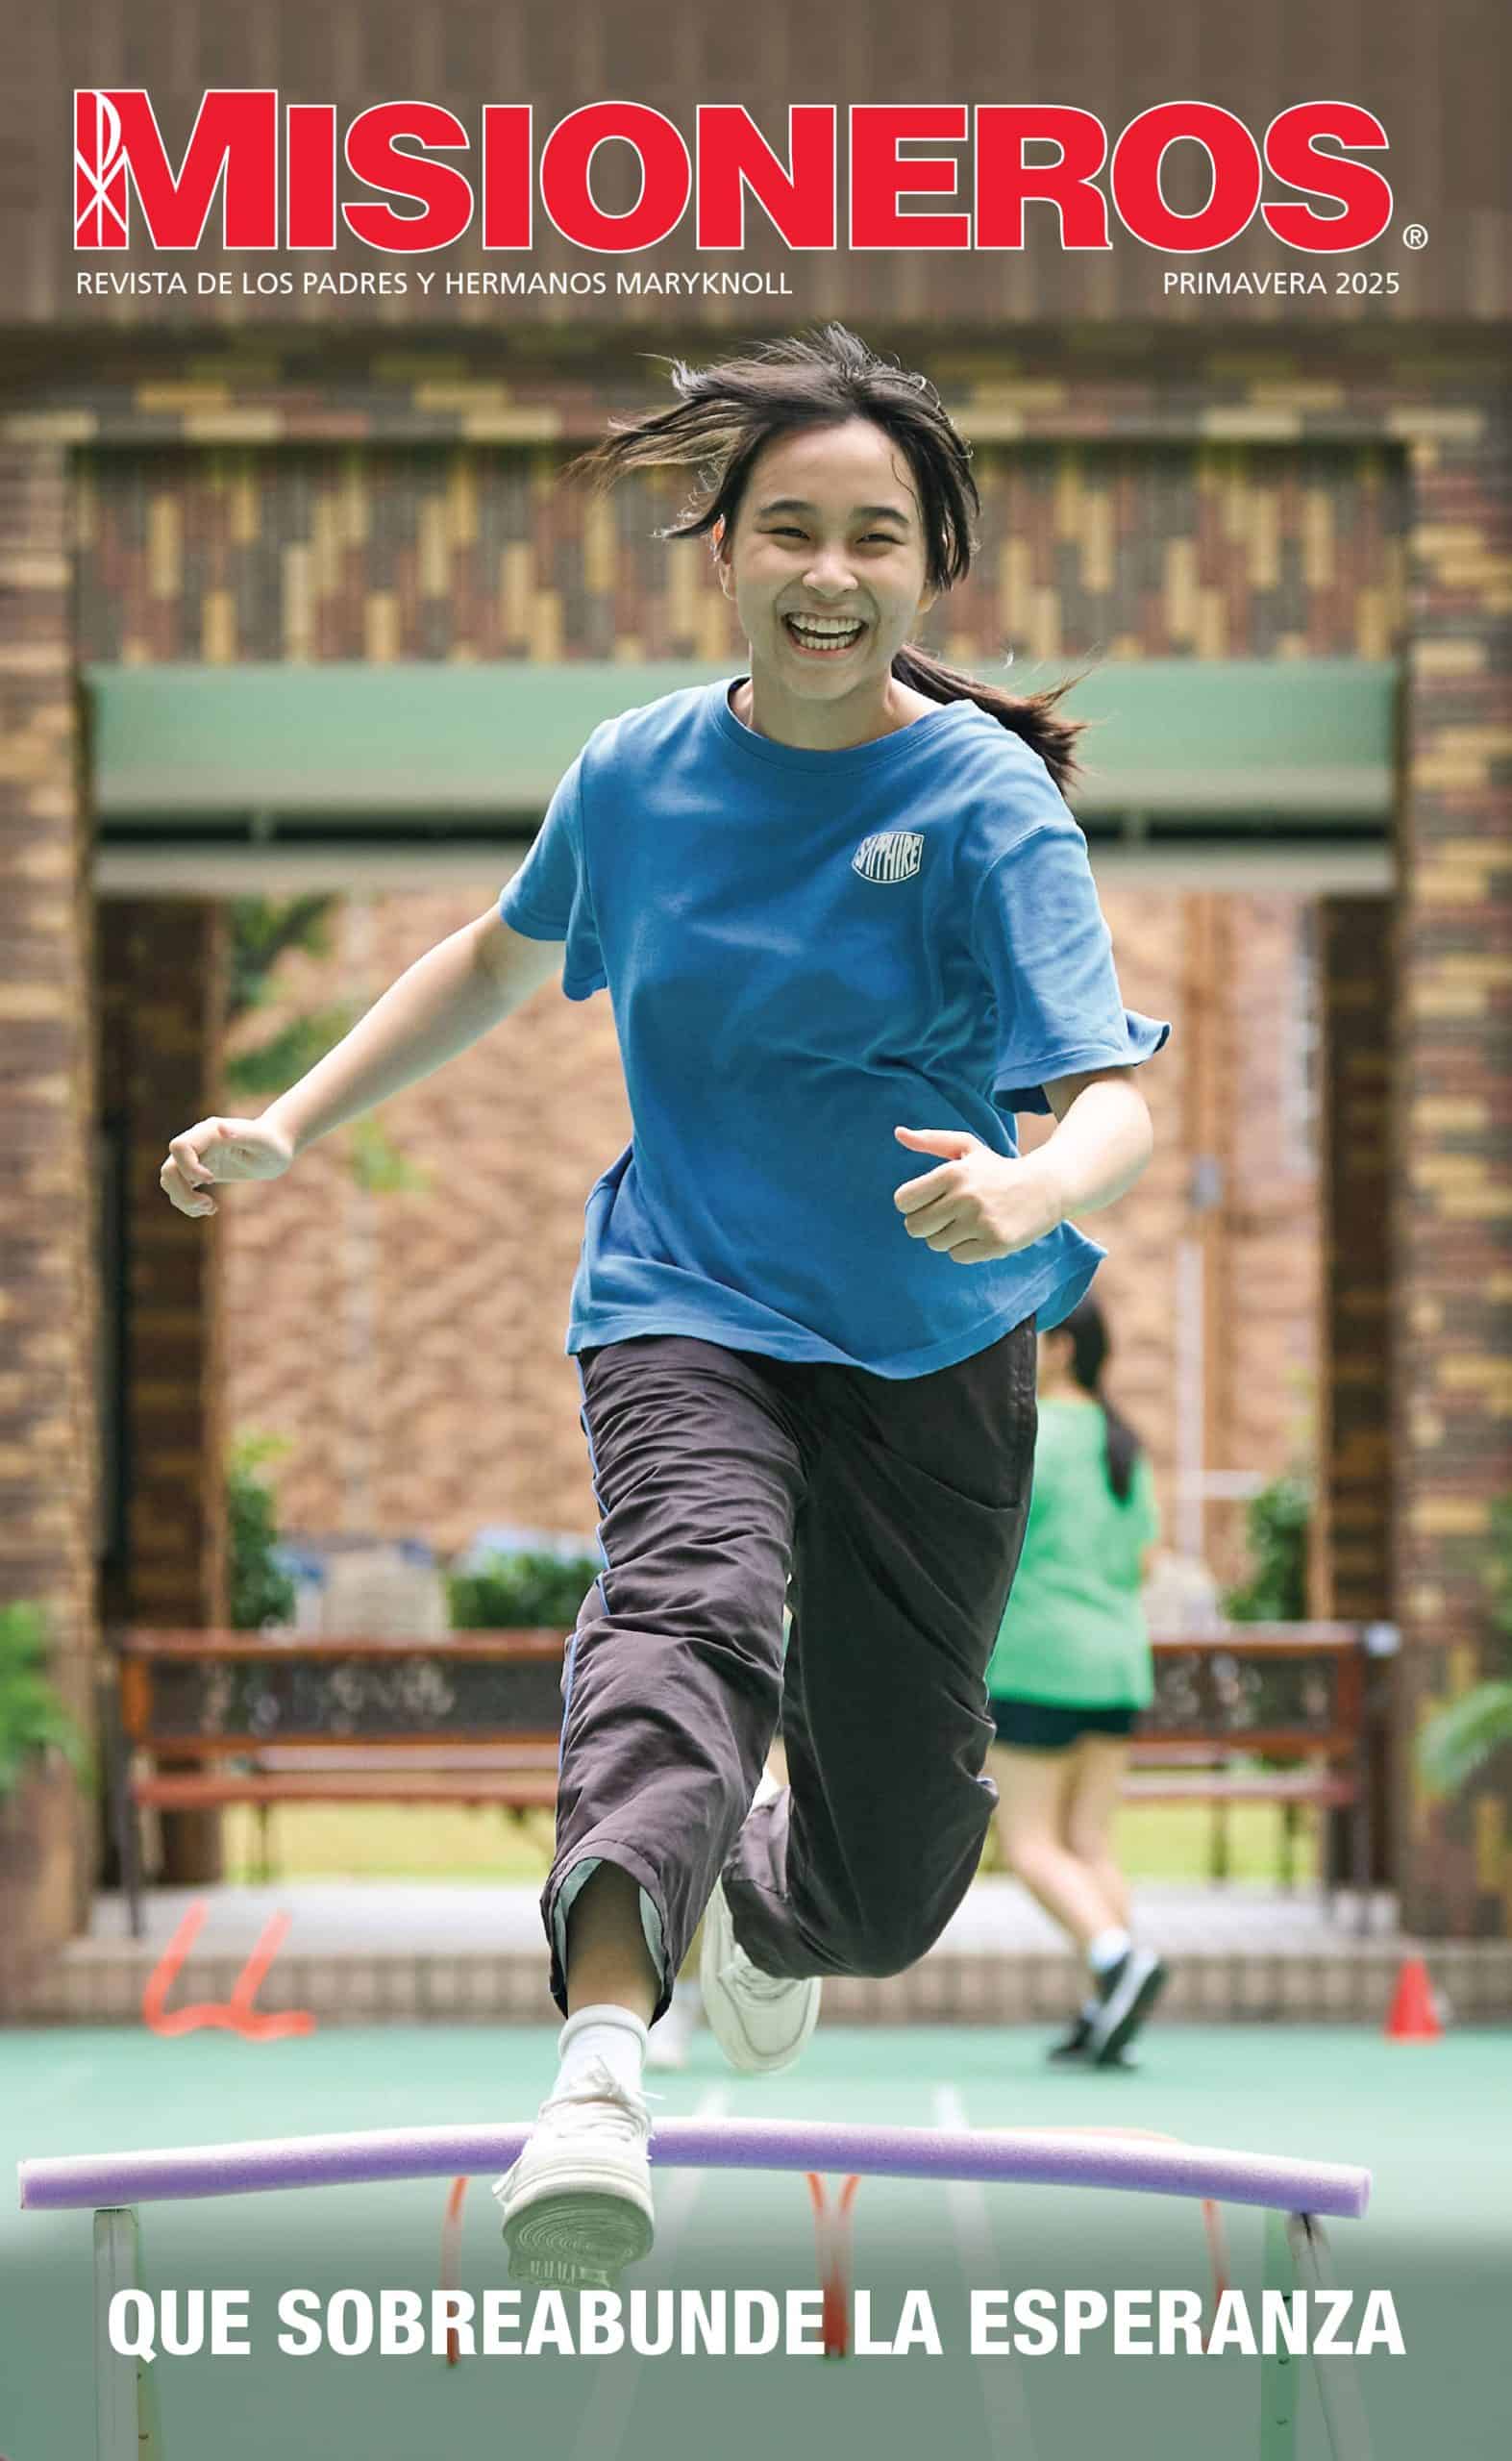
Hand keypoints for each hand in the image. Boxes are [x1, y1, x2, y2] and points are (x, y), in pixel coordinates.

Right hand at [159, 1116, 295, 1218]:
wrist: (275, 1149)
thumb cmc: (272, 1144)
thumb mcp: (261, 1140)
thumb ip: (242, 1133)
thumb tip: (220, 1127)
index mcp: (208, 1132)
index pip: (179, 1147)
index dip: (188, 1167)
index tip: (211, 1180)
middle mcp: (197, 1143)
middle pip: (169, 1169)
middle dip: (183, 1193)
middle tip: (208, 1205)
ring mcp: (195, 1158)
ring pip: (170, 1181)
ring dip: (184, 1201)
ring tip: (210, 1208)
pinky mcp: (198, 1172)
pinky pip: (179, 1188)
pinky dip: (188, 1203)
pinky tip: (211, 1208)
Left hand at [893, 1126, 1063, 1264]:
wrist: (1046, 1188)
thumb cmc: (997, 1169)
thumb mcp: (966, 1147)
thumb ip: (931, 1140)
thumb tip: (898, 1133)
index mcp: (952, 1172)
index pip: (903, 1201)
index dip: (913, 1204)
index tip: (930, 1200)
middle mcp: (964, 1197)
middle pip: (914, 1227)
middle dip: (927, 1223)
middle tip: (949, 1214)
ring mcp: (981, 1222)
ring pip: (935, 1243)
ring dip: (947, 1236)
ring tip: (970, 1222)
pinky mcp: (996, 1242)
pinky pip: (957, 1256)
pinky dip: (967, 1248)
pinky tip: (983, 1233)